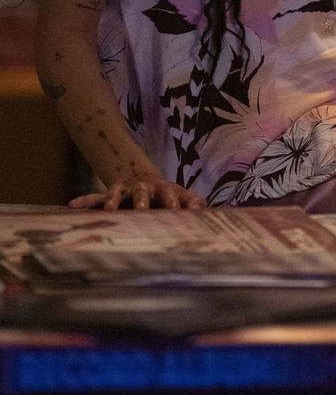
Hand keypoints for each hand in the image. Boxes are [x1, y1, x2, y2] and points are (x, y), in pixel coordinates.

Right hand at [69, 175, 206, 210]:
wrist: (146, 180)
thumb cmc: (168, 196)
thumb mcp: (184, 197)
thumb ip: (194, 203)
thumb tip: (203, 210)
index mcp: (164, 190)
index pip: (170, 196)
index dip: (173, 204)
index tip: (177, 214)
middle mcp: (143, 188)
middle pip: (142, 193)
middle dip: (142, 202)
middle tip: (141, 211)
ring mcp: (126, 190)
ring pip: (117, 193)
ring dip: (113, 201)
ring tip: (108, 211)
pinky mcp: (111, 194)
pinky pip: (95, 198)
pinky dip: (85, 201)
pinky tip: (72, 205)